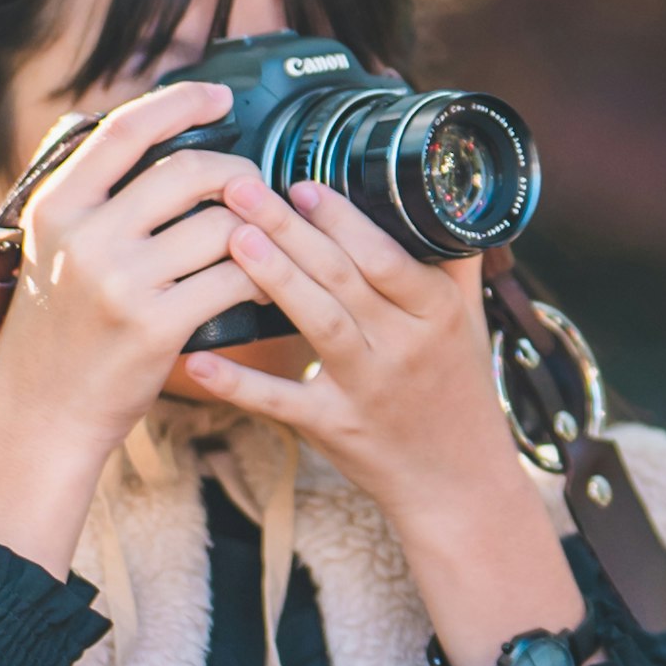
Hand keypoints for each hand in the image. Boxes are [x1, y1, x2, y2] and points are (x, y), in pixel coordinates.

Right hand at [0, 84, 261, 579]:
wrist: (41, 416)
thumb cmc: (54, 330)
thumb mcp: (49, 250)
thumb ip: (91, 197)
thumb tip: (153, 132)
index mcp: (57, 207)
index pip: (126, 129)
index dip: (181, 102)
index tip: (219, 96)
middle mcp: (85, 237)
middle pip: (189, 171)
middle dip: (236, 173)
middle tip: (253, 188)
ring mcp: (121, 282)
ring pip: (223, 225)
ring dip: (258, 231)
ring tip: (266, 243)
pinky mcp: (157, 326)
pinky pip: (234, 278)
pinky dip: (261, 277)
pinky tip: (264, 284)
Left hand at [176, 181, 585, 665]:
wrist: (458, 481)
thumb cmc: (459, 389)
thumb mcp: (467, 321)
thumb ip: (450, 259)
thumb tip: (443, 190)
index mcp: (436, 313)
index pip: (386, 257)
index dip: (344, 220)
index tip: (303, 183)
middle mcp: (403, 347)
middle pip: (345, 280)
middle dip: (292, 230)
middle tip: (243, 189)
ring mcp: (368, 389)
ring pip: (319, 326)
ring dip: (276, 281)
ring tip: (232, 239)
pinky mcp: (334, 428)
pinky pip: (282, 403)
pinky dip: (239, 384)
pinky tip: (197, 361)